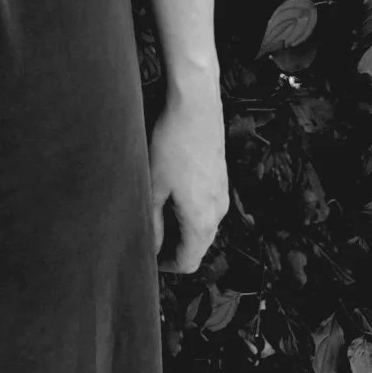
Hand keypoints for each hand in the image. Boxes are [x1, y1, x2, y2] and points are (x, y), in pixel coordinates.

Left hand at [148, 84, 227, 273]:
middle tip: (148, 239)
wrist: (196, 105)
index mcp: (202, 220)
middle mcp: (218, 211)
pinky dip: (190, 211)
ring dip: (182, 229)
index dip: (166, 267)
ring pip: (203, 226)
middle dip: (174, 249)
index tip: (148, 260)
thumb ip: (154, 221)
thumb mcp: (154, 185)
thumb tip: (152, 246)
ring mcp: (223, 193)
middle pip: (198, 246)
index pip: (188, 262)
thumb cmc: (172, 143)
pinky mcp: (221, 177)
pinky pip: (207, 207)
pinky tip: (171, 193)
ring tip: (155, 215)